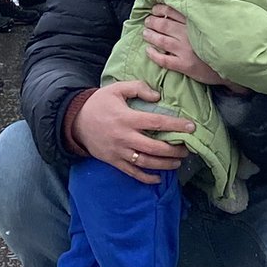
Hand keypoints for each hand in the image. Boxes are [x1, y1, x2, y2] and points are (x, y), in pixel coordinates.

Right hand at [71, 81, 195, 183]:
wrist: (75, 122)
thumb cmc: (99, 103)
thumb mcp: (116, 89)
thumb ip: (138, 88)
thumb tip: (157, 97)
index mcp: (127, 118)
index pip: (157, 123)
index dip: (176, 125)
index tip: (191, 127)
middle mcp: (125, 137)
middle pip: (155, 148)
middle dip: (174, 150)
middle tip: (187, 149)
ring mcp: (119, 152)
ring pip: (146, 162)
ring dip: (165, 165)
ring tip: (178, 162)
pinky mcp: (114, 162)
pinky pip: (132, 173)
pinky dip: (146, 178)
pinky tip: (158, 178)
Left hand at [143, 3, 229, 85]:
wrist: (231, 66)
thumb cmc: (220, 44)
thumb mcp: (210, 26)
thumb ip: (196, 19)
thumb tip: (179, 12)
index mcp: (195, 24)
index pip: (173, 12)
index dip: (160, 9)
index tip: (154, 9)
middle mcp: (189, 35)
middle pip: (164, 25)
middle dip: (152, 21)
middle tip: (147, 21)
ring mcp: (185, 50)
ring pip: (161, 41)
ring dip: (150, 36)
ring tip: (145, 33)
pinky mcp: (184, 65)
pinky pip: (164, 60)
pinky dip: (154, 55)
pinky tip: (148, 51)